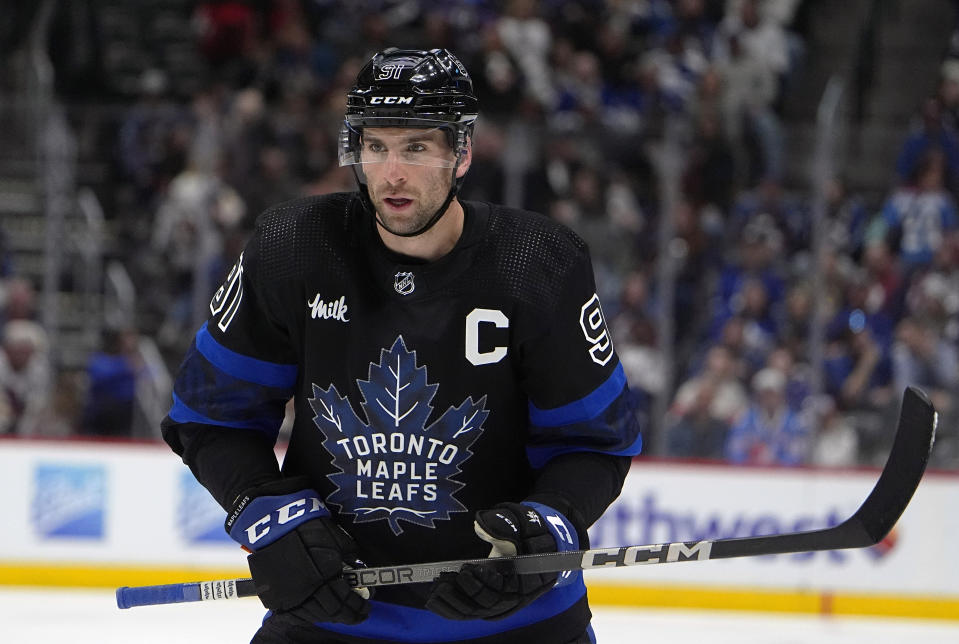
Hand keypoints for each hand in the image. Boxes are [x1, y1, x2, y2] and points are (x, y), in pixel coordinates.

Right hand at [226, 478, 369, 624]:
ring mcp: (292, 596)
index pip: (348, 601)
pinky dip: (310, 612)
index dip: (359, 605)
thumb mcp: (339, 540)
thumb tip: (359, 571)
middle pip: (334, 612)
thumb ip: (350, 558)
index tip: (366, 605)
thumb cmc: (311, 527)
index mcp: (327, 576)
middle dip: (349, 614)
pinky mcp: (277, 597)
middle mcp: (310, 591)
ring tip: (340, 611)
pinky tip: (318, 607)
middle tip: (357, 612)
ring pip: (315, 615)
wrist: (277, 524)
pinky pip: (297, 612)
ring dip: (330, 614)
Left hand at [425, 502, 577, 620]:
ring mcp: (499, 603)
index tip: (468, 568)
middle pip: (488, 603)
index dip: (486, 580)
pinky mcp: (485, 605)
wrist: (530, 543)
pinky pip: (468, 613)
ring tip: (436, 590)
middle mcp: (514, 597)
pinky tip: (434, 601)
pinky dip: (450, 610)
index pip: (505, 587)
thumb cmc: (524, 532)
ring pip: (475, 611)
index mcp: (527, 579)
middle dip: (466, 592)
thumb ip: (503, 524)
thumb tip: (479, 526)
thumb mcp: (520, 523)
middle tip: (448, 579)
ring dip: (454, 604)